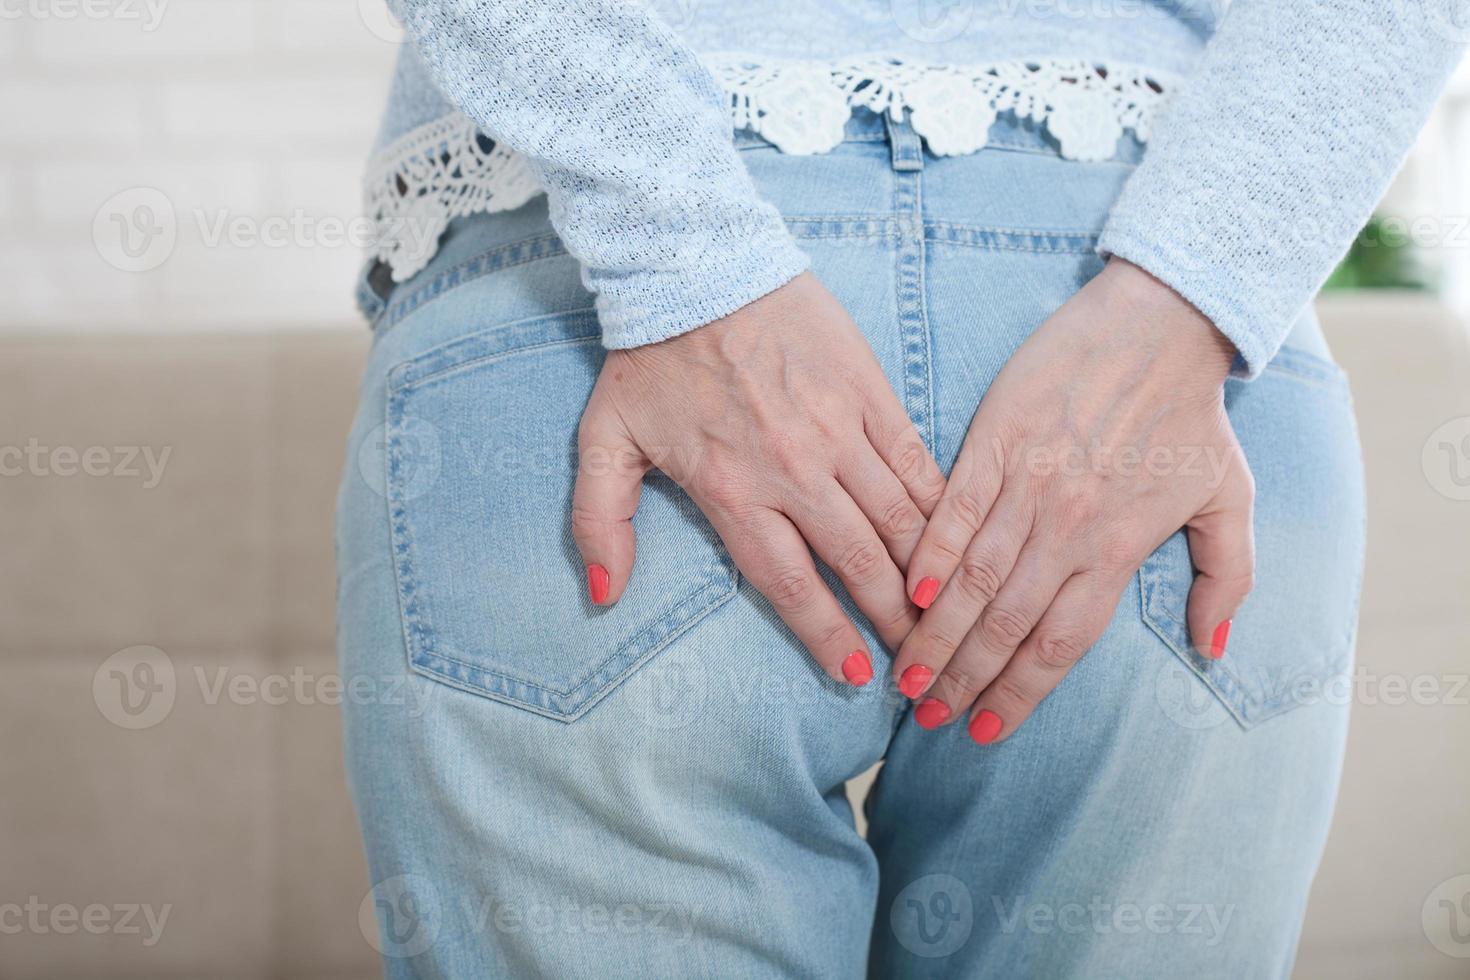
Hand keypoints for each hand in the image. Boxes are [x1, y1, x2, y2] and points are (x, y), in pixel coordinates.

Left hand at [572, 272, 946, 684]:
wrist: (697, 264)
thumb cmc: (650, 357)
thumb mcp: (603, 440)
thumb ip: (599, 522)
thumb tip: (604, 594)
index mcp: (732, 489)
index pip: (790, 584)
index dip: (827, 637)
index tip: (856, 677)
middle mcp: (793, 469)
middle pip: (859, 562)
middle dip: (893, 620)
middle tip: (918, 659)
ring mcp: (839, 429)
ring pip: (898, 519)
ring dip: (926, 572)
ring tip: (944, 612)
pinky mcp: (868, 391)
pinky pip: (915, 460)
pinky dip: (937, 504)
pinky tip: (953, 536)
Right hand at [893, 258, 1253, 740]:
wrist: (1161, 323)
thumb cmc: (1196, 413)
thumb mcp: (1230, 498)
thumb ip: (1226, 578)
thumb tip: (1214, 647)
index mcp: (1116, 549)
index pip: (1059, 643)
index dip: (1020, 694)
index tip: (986, 732)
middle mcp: (1067, 528)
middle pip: (1007, 622)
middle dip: (963, 678)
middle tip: (925, 716)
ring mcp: (1027, 485)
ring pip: (973, 577)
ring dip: (936, 633)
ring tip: (905, 674)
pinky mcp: (994, 443)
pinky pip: (955, 511)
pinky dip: (929, 554)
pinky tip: (908, 593)